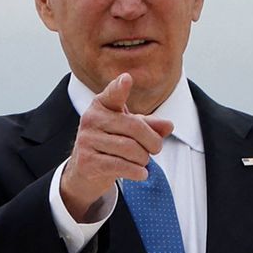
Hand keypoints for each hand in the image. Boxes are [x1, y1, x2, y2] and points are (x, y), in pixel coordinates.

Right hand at [59, 72, 174, 220]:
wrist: (83, 171)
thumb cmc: (110, 144)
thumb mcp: (129, 130)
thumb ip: (149, 125)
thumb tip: (168, 126)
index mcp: (101, 105)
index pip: (113, 94)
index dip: (119, 87)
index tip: (127, 79)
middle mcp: (90, 119)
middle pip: (134, 127)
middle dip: (152, 141)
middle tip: (156, 149)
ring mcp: (86, 140)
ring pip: (129, 149)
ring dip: (143, 158)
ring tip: (143, 161)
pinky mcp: (86, 161)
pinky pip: (120, 165)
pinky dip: (137, 171)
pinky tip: (141, 173)